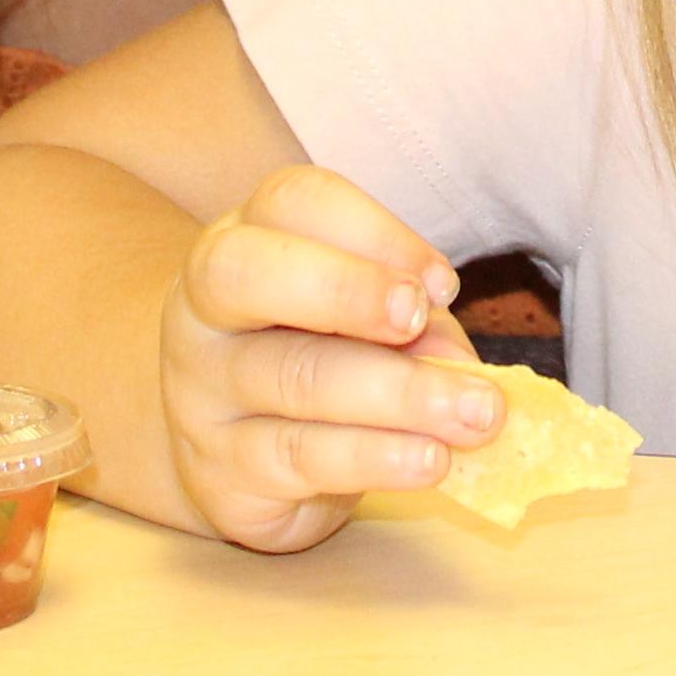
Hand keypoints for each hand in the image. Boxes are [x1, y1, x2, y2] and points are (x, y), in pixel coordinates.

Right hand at [153, 167, 503, 552]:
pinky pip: (299, 459)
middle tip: (420, 316)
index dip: (373, 232)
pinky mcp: (220, 472)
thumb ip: (411, 325)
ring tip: (473, 414)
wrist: (235, 452)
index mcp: (244, 242)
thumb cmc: (317, 359)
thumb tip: (457, 363)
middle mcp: (205, 310)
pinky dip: (375, 457)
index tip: (442, 284)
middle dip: (347, 290)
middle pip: (251, 275)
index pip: (293, 204)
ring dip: (398, 395)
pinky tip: (429, 461)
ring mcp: (201, 393)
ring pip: (293, 378)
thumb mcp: (365, 323)